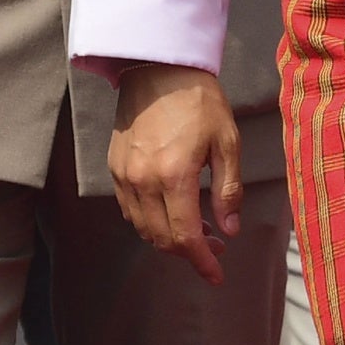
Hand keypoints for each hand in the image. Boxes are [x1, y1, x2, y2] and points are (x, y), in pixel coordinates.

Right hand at [107, 61, 242, 278]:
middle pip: (162, 239)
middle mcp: (144, 181)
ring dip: (169, 239)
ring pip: (143, 228)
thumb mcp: (227, 143)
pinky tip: (171, 213)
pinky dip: (150, 222)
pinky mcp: (115, 167)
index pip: (186, 238)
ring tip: (197, 231)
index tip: (217, 275)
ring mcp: (125, 175)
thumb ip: (228, 191)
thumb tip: (229, 230)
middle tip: (214, 248)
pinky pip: (130, 210)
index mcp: (174, 177)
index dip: (202, 263)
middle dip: (189, 253)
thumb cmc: (199, 101)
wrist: (158, 68)